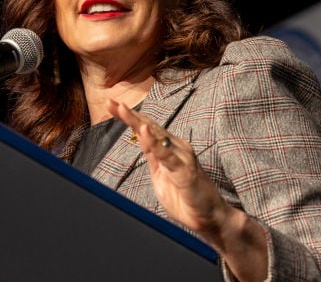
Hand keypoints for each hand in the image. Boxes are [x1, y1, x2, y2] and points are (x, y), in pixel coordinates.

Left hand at [105, 98, 232, 237]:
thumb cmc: (185, 197)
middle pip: (149, 126)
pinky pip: (167, 156)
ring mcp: (182, 157)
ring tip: (122, 110)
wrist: (209, 218)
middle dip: (129, 114)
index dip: (129, 116)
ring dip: (138, 122)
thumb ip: (152, 156)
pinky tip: (145, 132)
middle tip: (111, 102)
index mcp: (169, 148)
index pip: (146, 128)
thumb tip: (139, 137)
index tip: (111, 104)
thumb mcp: (160, 175)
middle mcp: (176, 147)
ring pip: (157, 136)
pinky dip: (155, 143)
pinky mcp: (186, 171)